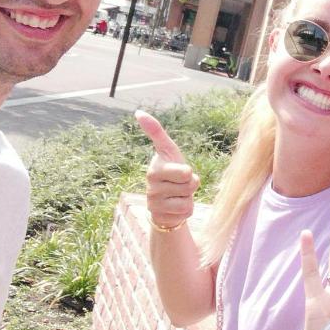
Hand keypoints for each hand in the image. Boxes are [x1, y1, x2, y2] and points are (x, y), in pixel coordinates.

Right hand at [136, 110, 199, 231]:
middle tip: (180, 183)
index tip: (183, 172)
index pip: (185, 172)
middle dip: (191, 184)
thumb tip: (138, 112)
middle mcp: (151, 186)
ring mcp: (153, 203)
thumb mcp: (168, 151)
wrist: (164, 199)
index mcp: (154, 169)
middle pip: (190, 184)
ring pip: (187, 200)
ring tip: (177, 194)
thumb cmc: (170, 170)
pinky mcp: (159, 217)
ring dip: (187, 197)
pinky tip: (174, 207)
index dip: (188, 173)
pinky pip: (185, 212)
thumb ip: (156, 132)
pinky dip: (185, 209)